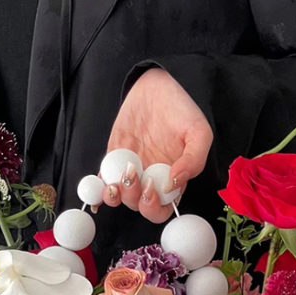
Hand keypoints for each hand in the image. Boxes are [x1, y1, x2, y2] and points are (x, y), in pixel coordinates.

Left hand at [98, 68, 212, 222]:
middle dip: (133, 198)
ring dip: (114, 196)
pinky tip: (97, 188)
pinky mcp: (113, 159)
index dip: (155, 207)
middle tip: (134, 176)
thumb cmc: (182, 109)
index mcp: (171, 180)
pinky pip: (102, 179)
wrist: (158, 85)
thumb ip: (193, 160)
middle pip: (138, 206)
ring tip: (116, 179)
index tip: (154, 189)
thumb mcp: (199, 132)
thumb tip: (174, 183)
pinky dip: (96, 189)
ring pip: (119, 196)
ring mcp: (130, 171)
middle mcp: (150, 180)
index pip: (162, 209)